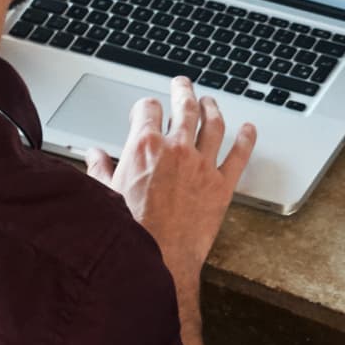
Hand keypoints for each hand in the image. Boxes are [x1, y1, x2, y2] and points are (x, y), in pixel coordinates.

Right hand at [101, 79, 256, 284]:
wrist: (156, 259)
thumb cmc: (129, 230)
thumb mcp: (105, 194)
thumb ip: (100, 169)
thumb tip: (94, 156)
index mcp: (144, 146)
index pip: (148, 109)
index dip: (146, 107)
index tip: (146, 110)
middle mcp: (175, 149)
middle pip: (185, 107)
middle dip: (183, 92)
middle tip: (183, 85)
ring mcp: (201, 166)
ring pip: (213, 125)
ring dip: (213, 108)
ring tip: (211, 101)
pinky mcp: (221, 187)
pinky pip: (238, 157)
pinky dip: (246, 140)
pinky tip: (249, 129)